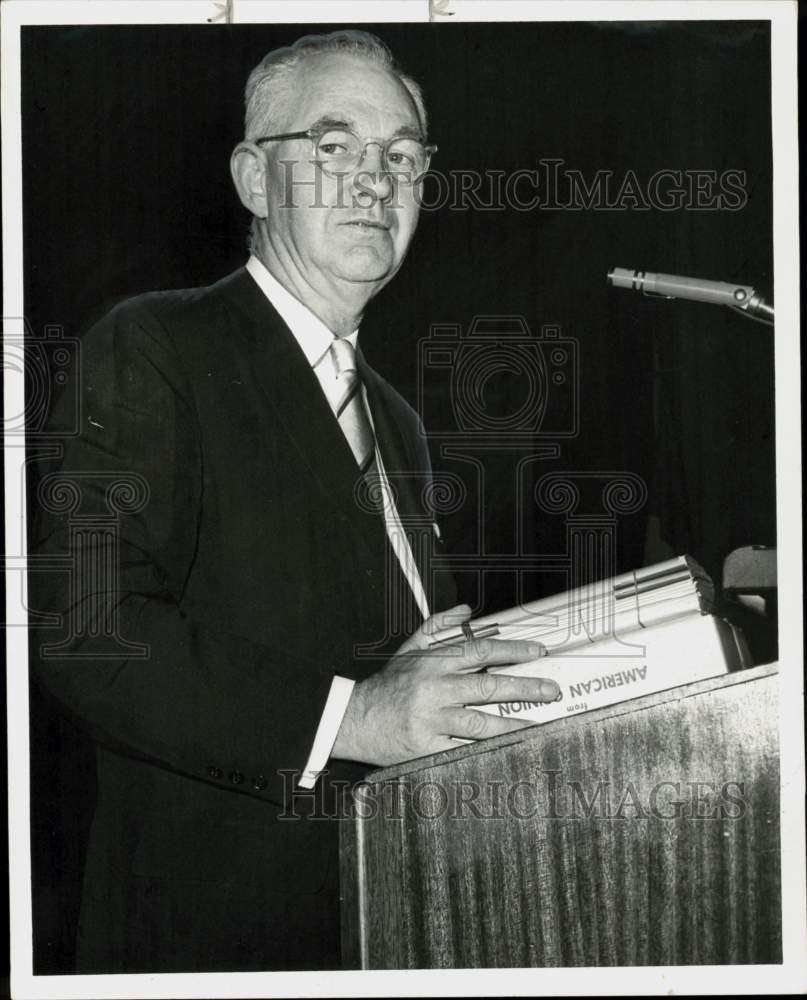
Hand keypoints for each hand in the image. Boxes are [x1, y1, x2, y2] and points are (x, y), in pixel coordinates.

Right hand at [332, 604, 559, 766]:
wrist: (354, 719)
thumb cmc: (387, 685)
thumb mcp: (410, 647)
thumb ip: (438, 625)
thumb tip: (467, 611)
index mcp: (433, 663)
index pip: (480, 651)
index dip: (512, 651)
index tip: (537, 653)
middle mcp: (434, 690)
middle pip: (487, 687)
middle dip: (524, 687)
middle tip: (551, 689)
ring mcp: (431, 721)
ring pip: (480, 722)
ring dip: (513, 723)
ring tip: (538, 723)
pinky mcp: (427, 748)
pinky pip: (463, 750)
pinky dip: (486, 750)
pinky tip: (508, 748)